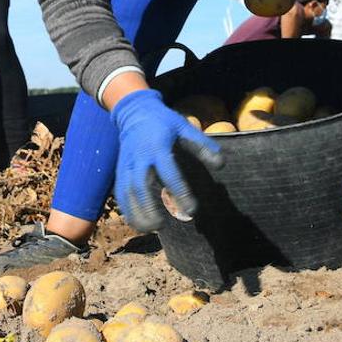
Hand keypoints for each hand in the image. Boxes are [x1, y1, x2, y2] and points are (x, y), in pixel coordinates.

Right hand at [111, 89, 223, 232]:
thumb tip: (221, 165)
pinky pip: (120, 192)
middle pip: (139, 185)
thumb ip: (202, 145)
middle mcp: (139, 157)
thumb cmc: (163, 122)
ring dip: (136, 212)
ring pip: (126, 191)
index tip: (191, 209)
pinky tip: (137, 222)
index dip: (180, 192)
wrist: (134, 112)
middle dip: (148, 207)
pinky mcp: (120, 169)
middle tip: (162, 225)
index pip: (169, 172)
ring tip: (150, 229)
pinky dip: (126, 209)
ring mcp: (126, 164)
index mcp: (158, 146)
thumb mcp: (184, 127)